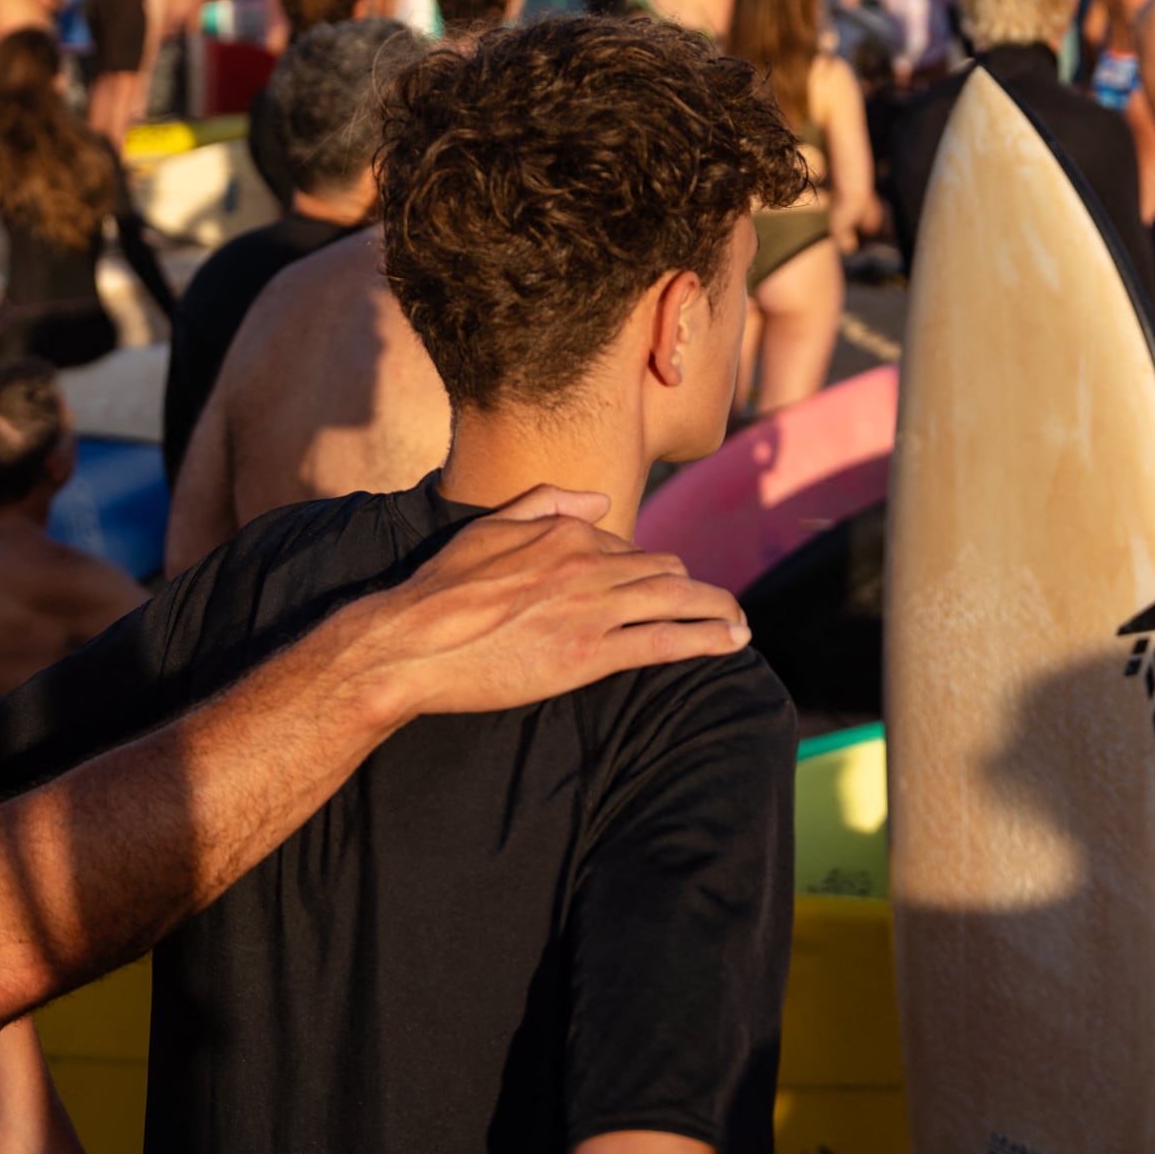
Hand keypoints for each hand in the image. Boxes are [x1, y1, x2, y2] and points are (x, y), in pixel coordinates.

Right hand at [335, 486, 748, 720]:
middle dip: (693, 587)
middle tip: (713, 607)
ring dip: (718, 610)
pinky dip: (707, 639)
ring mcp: (592, 608)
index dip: (644, 568)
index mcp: (564, 531)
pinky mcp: (591, 653)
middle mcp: (587, 563)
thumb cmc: (442, 588)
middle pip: (663, 568)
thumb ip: (546, 502)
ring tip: (740, 625)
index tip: (656, 587)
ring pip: (677, 599)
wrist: (414, 642)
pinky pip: (666, 640)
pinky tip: (733, 642)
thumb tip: (599, 500)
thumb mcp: (489, 526)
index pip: (626, 545)